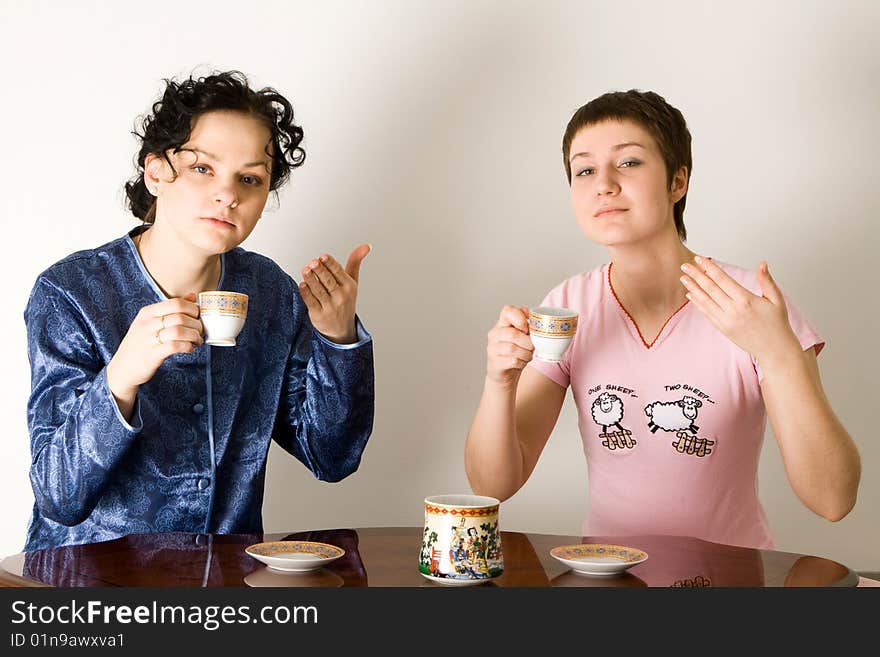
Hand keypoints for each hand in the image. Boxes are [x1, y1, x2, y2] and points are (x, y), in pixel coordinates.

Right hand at [106, 293, 203, 415]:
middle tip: (200, 332)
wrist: (122, 368)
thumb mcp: (150, 323)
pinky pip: (176, 346)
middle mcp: (147, 323)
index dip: (192, 309)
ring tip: (197, 341)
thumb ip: (171, 309)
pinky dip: (188, 347)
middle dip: (197, 324)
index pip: (176, 303)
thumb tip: (192, 296)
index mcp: (147, 312)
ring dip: (194, 336)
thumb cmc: (140, 344)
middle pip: (181, 317)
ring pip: (180, 330)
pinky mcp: (152, 355)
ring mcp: (148, 339)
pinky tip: (189, 349)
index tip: (197, 317)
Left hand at [299, 243, 370, 342]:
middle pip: (328, 281)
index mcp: (349, 286)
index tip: (323, 256)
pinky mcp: (318, 315)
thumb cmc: (345, 300)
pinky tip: (302, 285)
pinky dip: (306, 293)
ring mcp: (330, 307)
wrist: (342, 329)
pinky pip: (311, 302)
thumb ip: (355, 262)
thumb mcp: (352, 281)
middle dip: (320, 270)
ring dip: (310, 279)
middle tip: (313, 262)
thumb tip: (366, 246)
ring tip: (305, 270)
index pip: (338, 272)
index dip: (330, 264)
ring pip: (318, 290)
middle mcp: (341, 297)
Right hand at [486, 305, 534, 389]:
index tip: (526, 328)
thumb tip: (526, 310)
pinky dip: (522, 362)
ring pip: (513, 348)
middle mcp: (494, 334)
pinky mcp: (495, 363)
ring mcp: (492, 349)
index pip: (507, 310)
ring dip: (526, 353)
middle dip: (528, 342)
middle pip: (513, 334)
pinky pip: (513, 361)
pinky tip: (522, 362)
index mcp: (502, 324)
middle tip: (532, 347)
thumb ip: (524, 324)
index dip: (520, 317)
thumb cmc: (515, 353)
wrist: (505, 374)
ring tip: (528, 356)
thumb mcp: (522, 336)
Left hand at [679, 256, 801, 365]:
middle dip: (696, 275)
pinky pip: (707, 313)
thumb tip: (762, 263)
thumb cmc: (777, 324)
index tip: (700, 259)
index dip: (710, 268)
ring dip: (693, 288)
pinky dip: (698, 303)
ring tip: (684, 278)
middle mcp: (733, 310)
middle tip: (685, 265)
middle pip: (710, 288)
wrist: (774, 350)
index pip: (723, 279)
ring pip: (705, 301)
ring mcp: (726, 321)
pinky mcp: (722, 329)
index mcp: (746, 300)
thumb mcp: (776, 299)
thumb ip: (766, 280)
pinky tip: (691, 295)